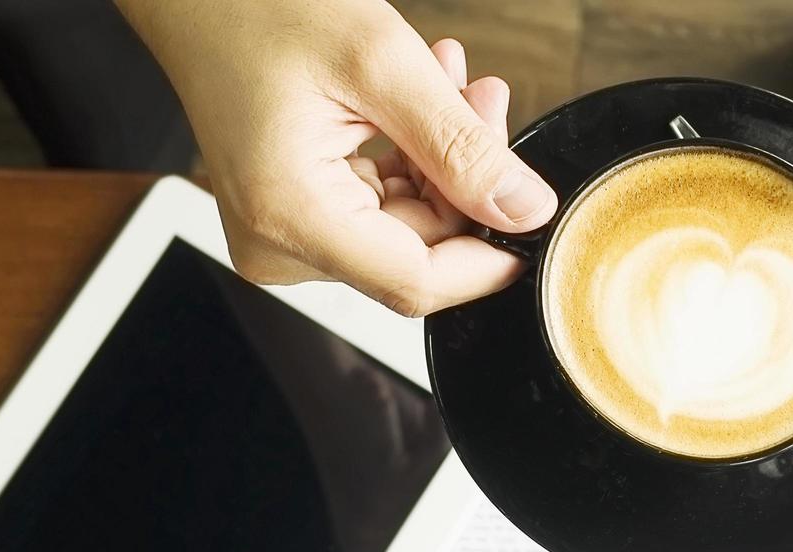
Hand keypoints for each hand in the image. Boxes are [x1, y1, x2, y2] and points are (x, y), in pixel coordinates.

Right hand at [116, 0, 556, 315]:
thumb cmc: (257, 6)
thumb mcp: (379, 63)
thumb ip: (462, 147)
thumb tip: (527, 211)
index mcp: (289, 217)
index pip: (415, 283)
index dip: (487, 259)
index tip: (535, 220)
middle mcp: (279, 245)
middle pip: (416, 253)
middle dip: (465, 181)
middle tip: (485, 98)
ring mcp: (283, 236)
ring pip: (406, 228)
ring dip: (442, 160)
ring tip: (449, 81)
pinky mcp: (293, 217)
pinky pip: (379, 209)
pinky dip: (410, 159)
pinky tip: (419, 101)